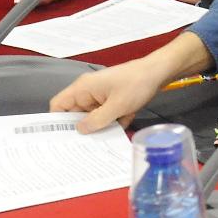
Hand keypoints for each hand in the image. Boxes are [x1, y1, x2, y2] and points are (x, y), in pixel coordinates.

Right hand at [51, 33, 213, 132]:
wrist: (160, 72)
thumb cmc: (136, 85)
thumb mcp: (116, 106)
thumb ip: (96, 120)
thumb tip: (79, 131)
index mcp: (82, 88)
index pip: (58, 105)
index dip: (58, 121)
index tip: (63, 138)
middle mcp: (89, 91)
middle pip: (77, 114)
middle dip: (84, 127)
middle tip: (86, 145)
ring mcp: (102, 95)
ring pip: (95, 116)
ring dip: (103, 124)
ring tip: (108, 137)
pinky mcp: (115, 98)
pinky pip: (109, 113)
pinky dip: (116, 119)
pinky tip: (125, 123)